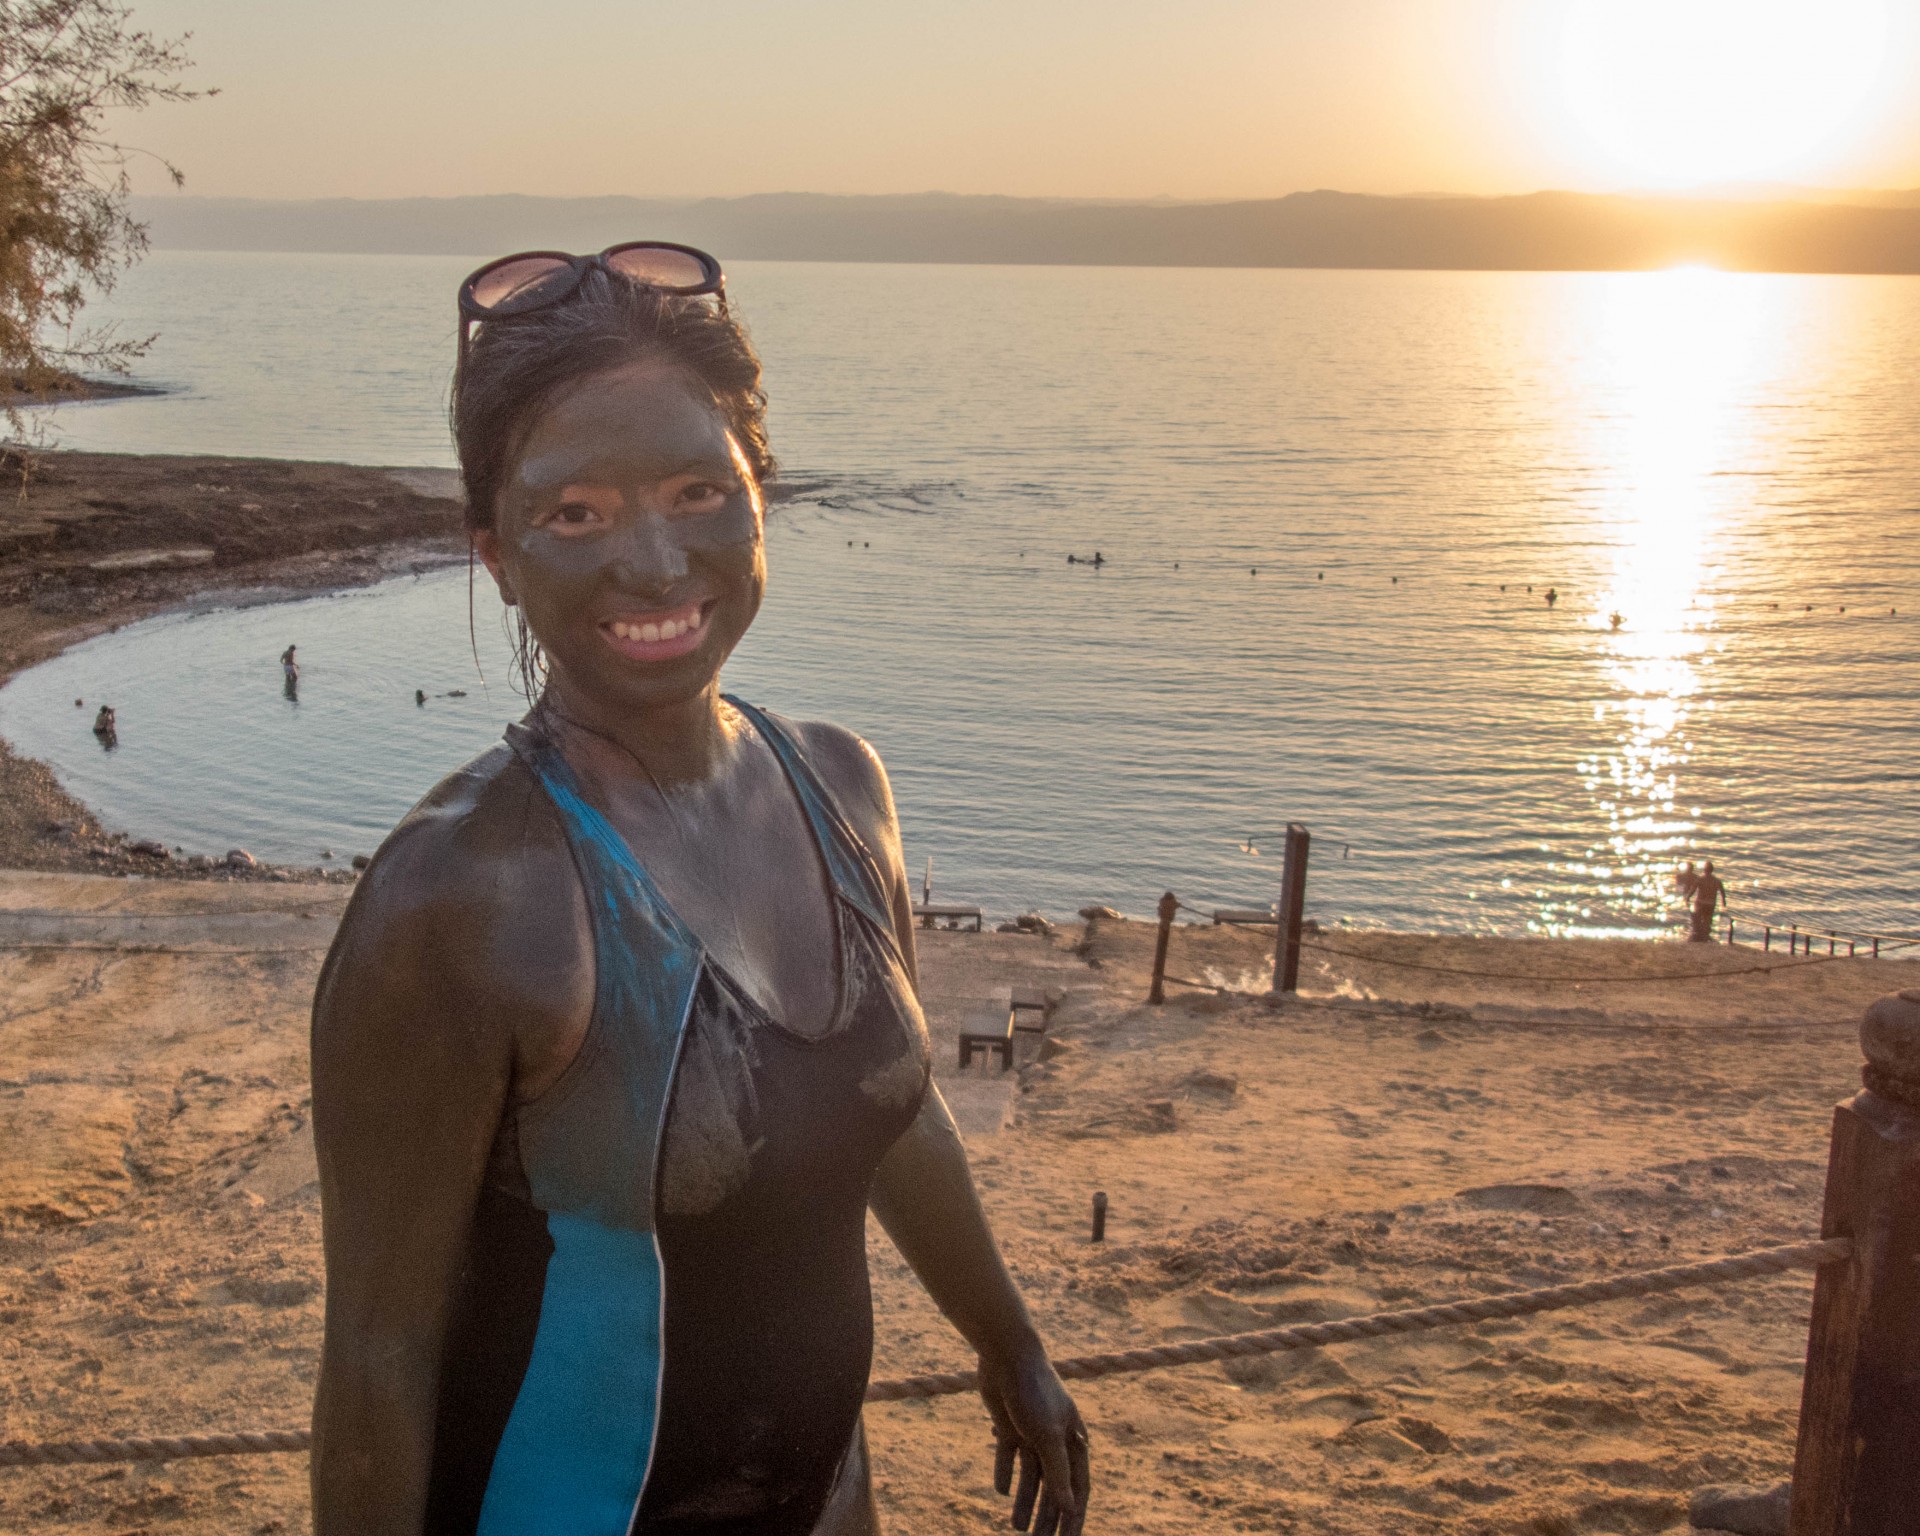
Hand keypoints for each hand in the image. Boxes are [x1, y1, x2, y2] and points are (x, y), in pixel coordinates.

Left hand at [978, 1346, 1088, 1534]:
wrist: (1006, 1354)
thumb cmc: (1034, 1391)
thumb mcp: (1047, 1435)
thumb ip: (1058, 1472)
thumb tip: (1070, 1508)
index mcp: (1074, 1441)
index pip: (1077, 1488)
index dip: (1073, 1516)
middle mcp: (1055, 1440)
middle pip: (1053, 1488)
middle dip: (1047, 1516)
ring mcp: (1032, 1433)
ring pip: (1031, 1477)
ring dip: (1025, 1502)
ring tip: (1016, 1527)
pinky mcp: (1009, 1426)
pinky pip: (1009, 1458)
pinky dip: (1005, 1474)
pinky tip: (1001, 1490)